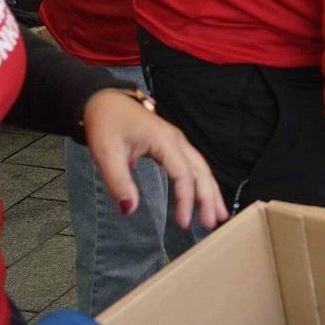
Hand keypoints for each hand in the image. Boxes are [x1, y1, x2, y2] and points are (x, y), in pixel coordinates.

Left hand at [82, 89, 226, 231]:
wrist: (105, 100)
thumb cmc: (106, 123)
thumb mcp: (106, 153)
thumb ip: (118, 181)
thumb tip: (129, 210)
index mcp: (164, 141)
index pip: (183, 174)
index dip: (186, 199)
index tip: (183, 223)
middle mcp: (178, 141)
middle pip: (201, 171)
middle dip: (208, 198)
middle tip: (211, 224)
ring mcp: (178, 142)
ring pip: (202, 168)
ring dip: (211, 191)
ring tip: (219, 215)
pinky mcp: (173, 146)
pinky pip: (194, 166)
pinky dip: (203, 182)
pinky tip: (206, 197)